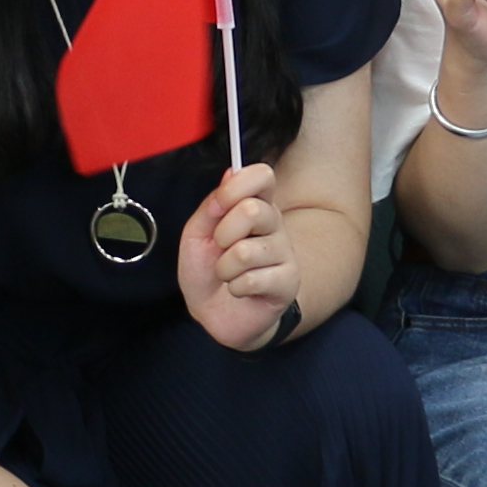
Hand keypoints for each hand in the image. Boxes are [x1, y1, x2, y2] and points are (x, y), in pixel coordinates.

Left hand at [176, 152, 299, 348]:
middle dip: (223, 234)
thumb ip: (211, 206)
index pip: (263, 175)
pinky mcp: (288, 282)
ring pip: (246, 251)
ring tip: (227, 274)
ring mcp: (284, 253)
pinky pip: (252, 279)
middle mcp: (274, 225)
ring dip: (224, 268)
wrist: (213, 314)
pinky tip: (239, 290)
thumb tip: (230, 173)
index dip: (237, 186)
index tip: (219, 205)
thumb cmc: (206, 271)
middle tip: (220, 249)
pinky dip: (235, 287)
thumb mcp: (197, 235)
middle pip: (253, 211)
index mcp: (254, 206)